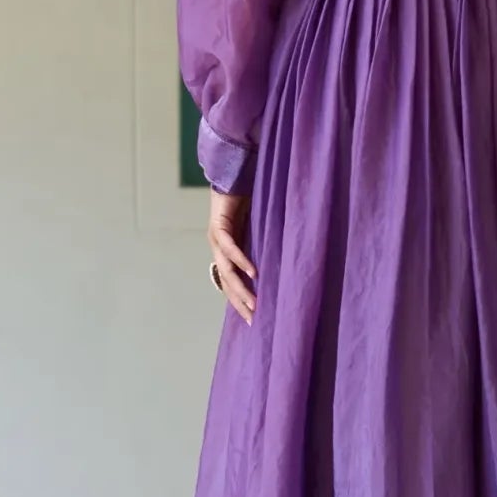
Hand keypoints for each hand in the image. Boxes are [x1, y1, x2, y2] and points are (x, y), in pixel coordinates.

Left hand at [209, 189, 256, 323]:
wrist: (233, 176)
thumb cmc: (246, 203)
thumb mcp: (255, 232)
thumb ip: (261, 247)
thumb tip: (279, 267)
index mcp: (225, 253)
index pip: (230, 284)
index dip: (239, 302)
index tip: (253, 320)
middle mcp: (218, 249)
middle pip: (227, 283)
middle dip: (240, 303)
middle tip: (254, 320)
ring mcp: (216, 239)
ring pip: (227, 270)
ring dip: (241, 288)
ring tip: (254, 303)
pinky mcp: (219, 226)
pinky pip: (230, 247)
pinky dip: (241, 260)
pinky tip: (252, 272)